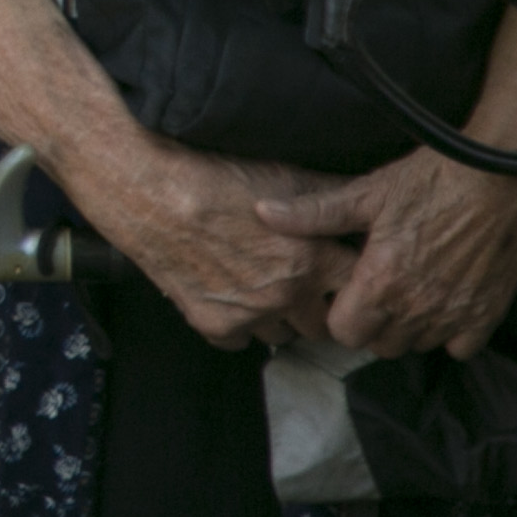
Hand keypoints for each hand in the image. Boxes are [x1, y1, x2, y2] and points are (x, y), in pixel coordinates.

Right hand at [81, 137, 356, 349]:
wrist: (150, 192)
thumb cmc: (214, 177)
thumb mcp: (284, 175)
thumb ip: (330, 197)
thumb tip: (366, 199)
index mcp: (313, 258)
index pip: (360, 290)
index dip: (353, 282)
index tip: (341, 277)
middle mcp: (288, 294)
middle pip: (324, 325)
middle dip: (316, 307)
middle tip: (298, 285)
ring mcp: (251, 314)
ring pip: (283, 336)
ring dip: (277, 317)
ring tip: (258, 286)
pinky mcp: (215, 325)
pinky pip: (240, 341)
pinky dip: (236, 324)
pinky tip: (226, 293)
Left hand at [254, 148, 516, 358]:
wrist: (502, 177)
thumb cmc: (430, 180)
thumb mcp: (367, 192)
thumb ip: (314, 214)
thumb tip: (262, 213)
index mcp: (380, 282)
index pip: (344, 332)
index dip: (339, 315)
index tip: (344, 293)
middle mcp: (416, 308)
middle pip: (379, 345)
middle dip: (371, 325)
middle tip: (374, 292)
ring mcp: (455, 315)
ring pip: (417, 347)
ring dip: (408, 328)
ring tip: (407, 293)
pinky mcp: (488, 315)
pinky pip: (460, 347)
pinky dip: (449, 333)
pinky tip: (443, 302)